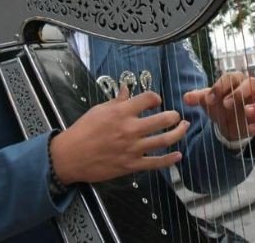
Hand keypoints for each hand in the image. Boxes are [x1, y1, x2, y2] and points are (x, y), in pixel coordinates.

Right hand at [50, 85, 187, 184]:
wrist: (71, 156)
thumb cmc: (83, 130)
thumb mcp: (99, 110)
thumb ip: (117, 101)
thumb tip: (127, 89)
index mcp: (121, 112)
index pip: (148, 99)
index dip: (155, 98)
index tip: (156, 101)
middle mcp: (130, 129)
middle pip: (163, 119)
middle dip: (174, 116)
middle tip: (176, 115)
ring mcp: (133, 148)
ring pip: (164, 140)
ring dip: (178, 133)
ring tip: (184, 127)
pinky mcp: (132, 165)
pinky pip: (155, 163)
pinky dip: (169, 160)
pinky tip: (178, 155)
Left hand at [183, 72, 254, 141]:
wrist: (227, 122)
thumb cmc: (219, 105)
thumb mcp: (208, 101)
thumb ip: (197, 98)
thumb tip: (186, 98)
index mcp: (235, 81)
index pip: (231, 77)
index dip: (220, 87)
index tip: (208, 100)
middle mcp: (250, 91)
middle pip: (253, 83)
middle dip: (240, 92)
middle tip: (226, 104)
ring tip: (246, 112)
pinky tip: (249, 129)